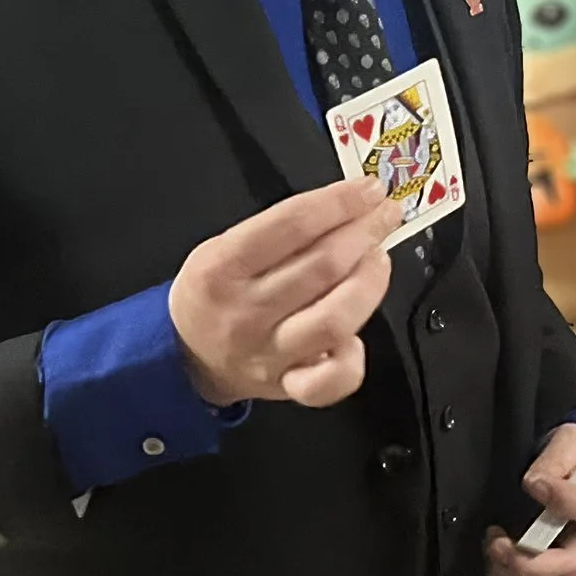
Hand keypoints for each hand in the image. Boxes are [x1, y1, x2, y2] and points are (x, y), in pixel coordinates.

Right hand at [169, 178, 400, 407]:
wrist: (189, 354)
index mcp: (221, 268)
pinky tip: (358, 334)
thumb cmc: (219, 292)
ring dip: (369, 283)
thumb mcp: (224, 248)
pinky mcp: (289, 386)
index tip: (370, 189)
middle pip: (321, 267)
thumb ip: (280, 231)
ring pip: (335, 319)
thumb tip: (348, 208)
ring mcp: (270, 353)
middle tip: (385, 216)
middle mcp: (245, 312)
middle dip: (364, 234)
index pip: (291, 225)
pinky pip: (332, 380)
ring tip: (378, 259)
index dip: (339, 203)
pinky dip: (354, 356)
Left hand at [485, 421, 575, 575]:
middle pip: (572, 562)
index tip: (531, 483)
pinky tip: (495, 556)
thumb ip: (557, 458)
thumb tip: (534, 485)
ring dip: (516, 573)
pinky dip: (512, 575)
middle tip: (497, 544)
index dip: (562, 499)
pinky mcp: (564, 557)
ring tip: (491, 547)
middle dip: (529, 563)